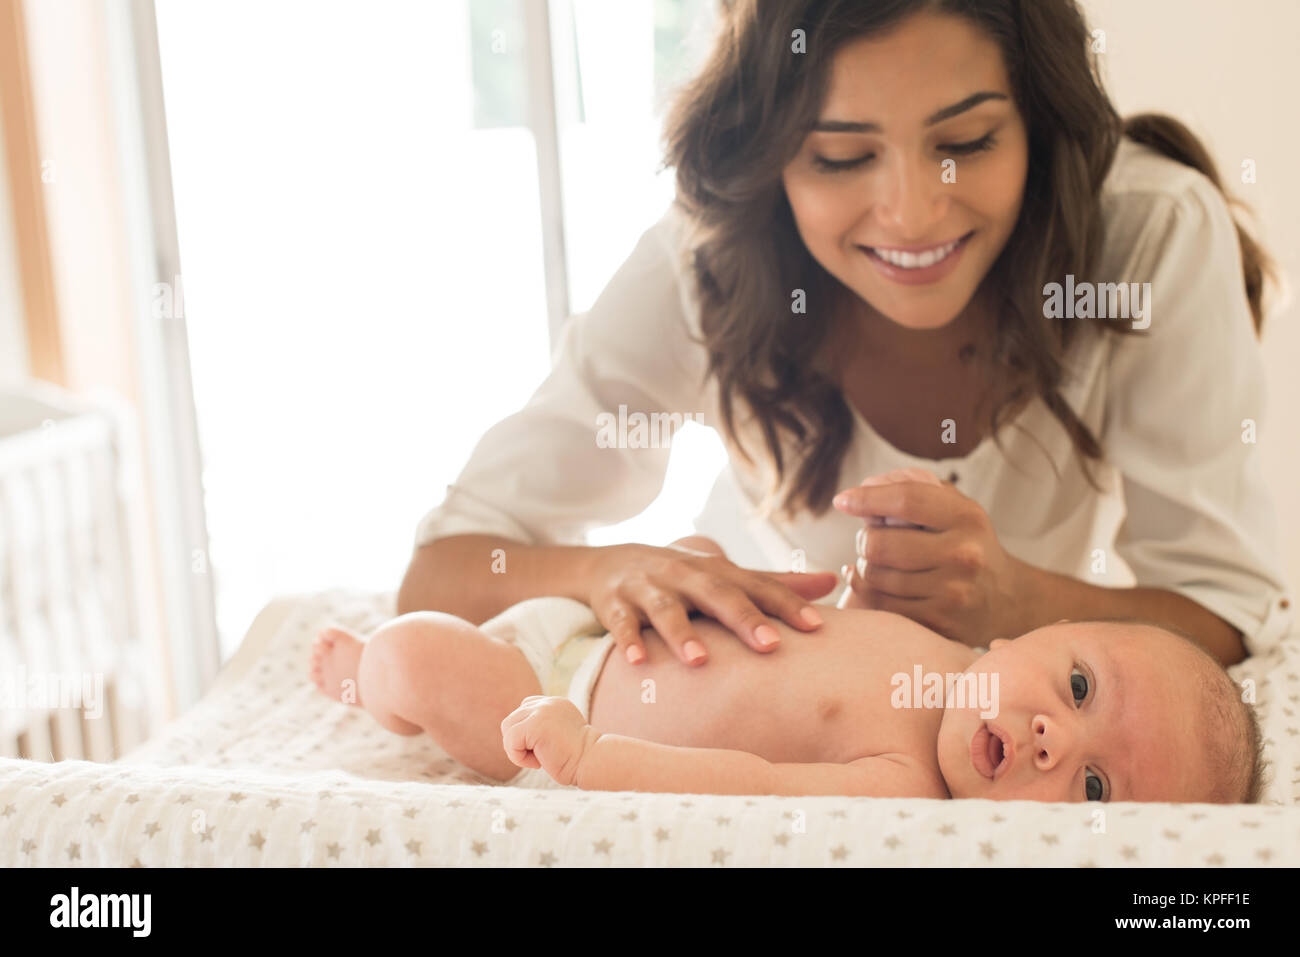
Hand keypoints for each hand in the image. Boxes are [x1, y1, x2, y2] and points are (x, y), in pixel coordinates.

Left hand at [501, 696, 598, 787]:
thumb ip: (542, 728)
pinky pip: (510, 741)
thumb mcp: (560, 736)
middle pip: (512, 719)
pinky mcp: (535, 724)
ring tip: (538, 760)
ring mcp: (541, 710)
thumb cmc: (579, 759)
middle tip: (540, 757)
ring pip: (508, 728)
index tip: (544, 749)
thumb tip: (515, 734)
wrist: (593, 762)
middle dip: (519, 742)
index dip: (525, 731)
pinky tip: (538, 763)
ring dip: (517, 750)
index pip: (525, 708)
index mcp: (555, 703)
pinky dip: (518, 757)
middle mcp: (547, 702)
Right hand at [582, 543, 835, 666]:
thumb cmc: (682, 577)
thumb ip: (775, 584)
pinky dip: (627, 640)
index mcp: (717, 572)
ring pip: (666, 609)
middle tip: (770, 645)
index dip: (787, 605)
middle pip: (717, 594)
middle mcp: (684, 575)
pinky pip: (620, 623)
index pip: (757, 587)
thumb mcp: (725, 577)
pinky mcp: (615, 603)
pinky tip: (637, 662)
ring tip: (700, 660)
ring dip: (682, 633)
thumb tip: (833, 581)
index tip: (816, 627)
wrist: (610, 563)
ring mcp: (648, 588)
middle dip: (743, 618)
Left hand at [831, 468, 1029, 644]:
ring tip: (880, 563)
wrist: (1006, 599)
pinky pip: (880, 606)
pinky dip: (867, 592)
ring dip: (865, 567)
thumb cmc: (966, 544)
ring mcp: (952, 594)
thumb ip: (915, 489)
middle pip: (880, 543)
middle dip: (864, 539)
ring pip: (874, 576)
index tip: (842, 500)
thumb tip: (865, 487)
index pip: (906, 499)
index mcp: (966, 518)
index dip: (866, 497)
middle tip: (869, 539)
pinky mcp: (939, 624)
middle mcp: (963, 555)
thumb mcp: (955, 509)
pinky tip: (873, 584)